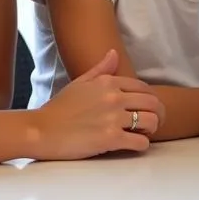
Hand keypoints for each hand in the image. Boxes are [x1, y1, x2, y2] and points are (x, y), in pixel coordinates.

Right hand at [31, 50, 165, 159]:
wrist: (41, 130)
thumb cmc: (58, 108)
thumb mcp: (79, 83)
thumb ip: (100, 69)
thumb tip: (114, 54)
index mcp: (108, 82)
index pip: (143, 87)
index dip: (149, 98)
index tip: (146, 108)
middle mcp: (114, 97)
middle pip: (152, 103)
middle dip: (157, 113)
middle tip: (153, 122)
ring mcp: (113, 118)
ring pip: (151, 121)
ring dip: (152, 129)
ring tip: (145, 133)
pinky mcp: (110, 139)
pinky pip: (140, 142)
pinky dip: (142, 145)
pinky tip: (135, 145)